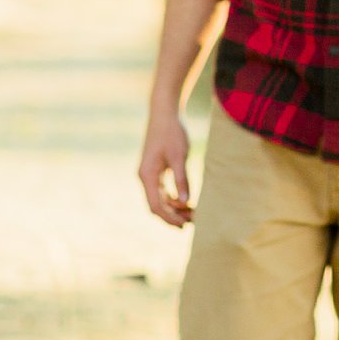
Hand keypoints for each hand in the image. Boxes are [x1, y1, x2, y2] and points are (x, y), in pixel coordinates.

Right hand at [138, 111, 193, 226]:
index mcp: (148, 176)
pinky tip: (187, 202)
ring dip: (174, 208)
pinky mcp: (156, 171)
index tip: (184, 225)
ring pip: (160, 199)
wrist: (164, 114)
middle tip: (192, 222)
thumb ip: (182, 179)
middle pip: (156, 205)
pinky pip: (163, 191)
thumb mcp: (179, 156)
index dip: (169, 218)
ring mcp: (150, 175)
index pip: (155, 206)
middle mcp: (145, 178)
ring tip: (193, 213)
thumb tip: (187, 202)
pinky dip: (173, 198)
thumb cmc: (171, 133)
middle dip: (173, 216)